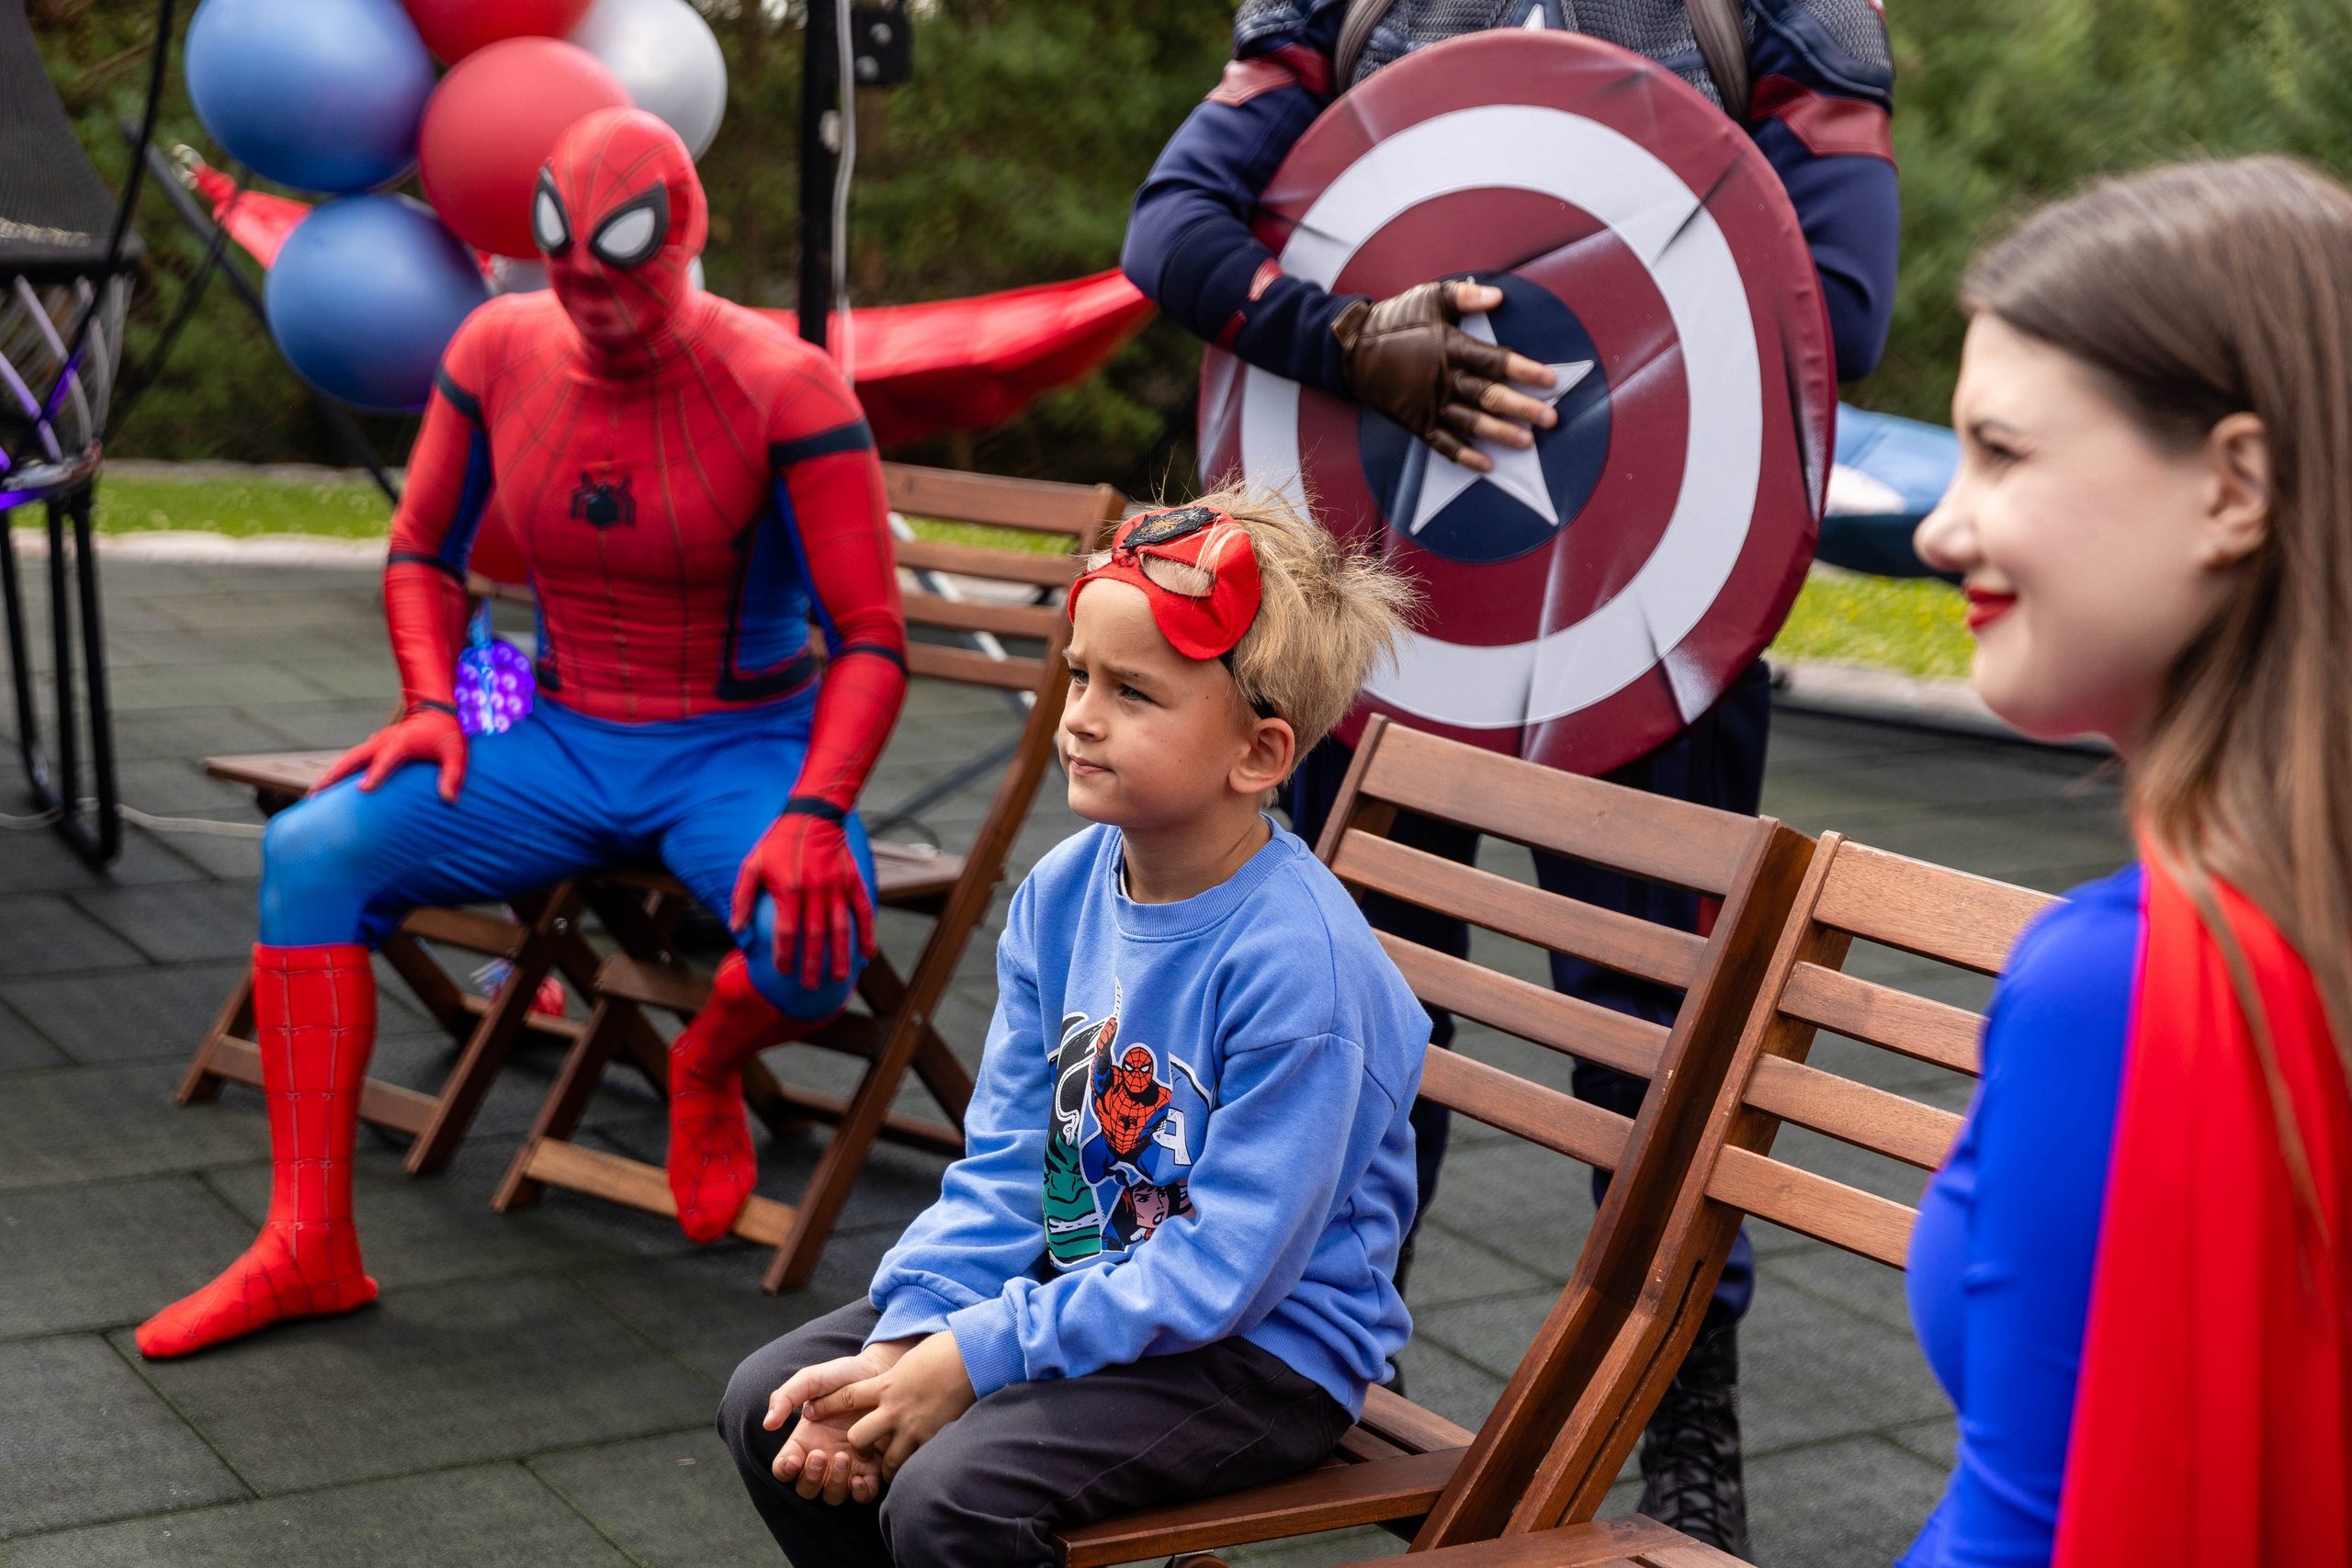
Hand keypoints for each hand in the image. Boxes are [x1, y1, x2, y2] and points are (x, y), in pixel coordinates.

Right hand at [315, 707, 466, 802]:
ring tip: (312, 796)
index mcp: (402, 742)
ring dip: (330, 776)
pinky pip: (353, 761)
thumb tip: (449, 800)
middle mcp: (383, 742)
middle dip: (333, 776)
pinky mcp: (374, 747)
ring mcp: (376, 743)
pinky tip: (328, 789)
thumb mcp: (457, 753)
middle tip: (316, 795)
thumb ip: (454, 775)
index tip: (362, 789)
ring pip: (347, 760)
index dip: (375, 774)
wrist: (435, 709)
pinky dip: (339, 773)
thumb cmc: (447, 732)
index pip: (386, 760)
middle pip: (353, 759)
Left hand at [732, 807, 874, 990]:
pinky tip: (868, 953)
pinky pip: (863, 910)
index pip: (786, 931)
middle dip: (812, 964)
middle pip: (814, 935)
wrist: (813, 815)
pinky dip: (868, 932)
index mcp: (788, 888)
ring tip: (841, 978)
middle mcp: (815, 890)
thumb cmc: (778, 842)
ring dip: (841, 955)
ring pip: (841, 928)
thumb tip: (736, 930)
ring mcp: (837, 886)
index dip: (784, 954)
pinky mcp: (853, 881)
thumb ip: (742, 898)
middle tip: (810, 985)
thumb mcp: (752, 864)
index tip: (783, 972)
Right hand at [765, 1341, 912, 1504]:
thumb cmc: (844, 1377)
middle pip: (806, 1489)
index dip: (784, 1470)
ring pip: (833, 1495)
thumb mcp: (811, 1379)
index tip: (793, 1460)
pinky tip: (860, 1476)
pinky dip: (860, 1493)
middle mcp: (824, 1459)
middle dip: (811, 1478)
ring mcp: (848, 1466)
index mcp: (805, 1441)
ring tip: (844, 1456)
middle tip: (821, 1454)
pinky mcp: (873, 1469)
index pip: (784, 1468)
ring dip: (835, 1483)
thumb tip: (768, 1424)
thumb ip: (786, 1397)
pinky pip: (863, 1494)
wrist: (881, 1371)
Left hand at [808, 1330, 978, 1479]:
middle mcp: (894, 1408)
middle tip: (864, 1448)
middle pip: (858, 1438)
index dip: (825, 1406)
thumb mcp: (909, 1361)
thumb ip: (894, 1377)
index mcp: (886, 1384)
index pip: (846, 1398)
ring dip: (886, 1464)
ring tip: (890, 1465)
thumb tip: (889, 1380)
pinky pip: (915, 1462)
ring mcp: (913, 1426)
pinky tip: (916, 1465)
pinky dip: (913, 1466)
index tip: (810, 1412)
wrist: (973, 1356)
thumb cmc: (944, 1351)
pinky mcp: (933, 1438)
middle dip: (858, 1447)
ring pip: (886, 1460)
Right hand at [1333, 279, 1559, 470]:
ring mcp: (1429, 403)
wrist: (1351, 349)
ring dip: (1500, 434)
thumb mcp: (1429, 297)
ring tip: (1527, 442)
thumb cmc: (1394, 320)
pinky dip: (1464, 456)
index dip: (1524, 370)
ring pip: (1470, 422)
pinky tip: (1486, 465)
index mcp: (1450, 347)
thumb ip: (1464, 296)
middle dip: (1522, 408)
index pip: (1494, 362)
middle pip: (1489, 396)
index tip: (1550, 380)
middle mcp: (1442, 379)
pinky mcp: (1416, 421)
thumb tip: (1498, 297)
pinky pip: (1442, 443)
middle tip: (1550, 419)